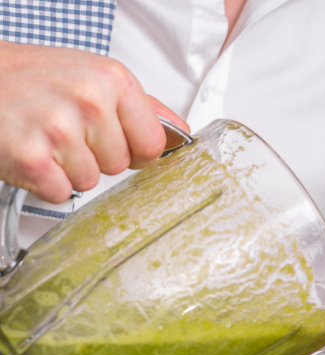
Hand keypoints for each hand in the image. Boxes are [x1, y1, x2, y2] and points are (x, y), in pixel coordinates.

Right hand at [0, 41, 188, 202]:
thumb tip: (179, 130)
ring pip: (90, 182)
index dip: (133, 150)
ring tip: (45, 138)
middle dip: (94, 156)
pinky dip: (45, 182)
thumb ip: (139, 107)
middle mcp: (89, 102)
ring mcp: (61, 131)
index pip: (152, 143)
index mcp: (111, 79)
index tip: (111, 138)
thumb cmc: (32, 79)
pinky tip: (33, 153)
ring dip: (67, 169)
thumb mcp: (90, 77)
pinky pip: (61, 194)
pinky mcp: (35, 160)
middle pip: (120, 166)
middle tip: (64, 130)